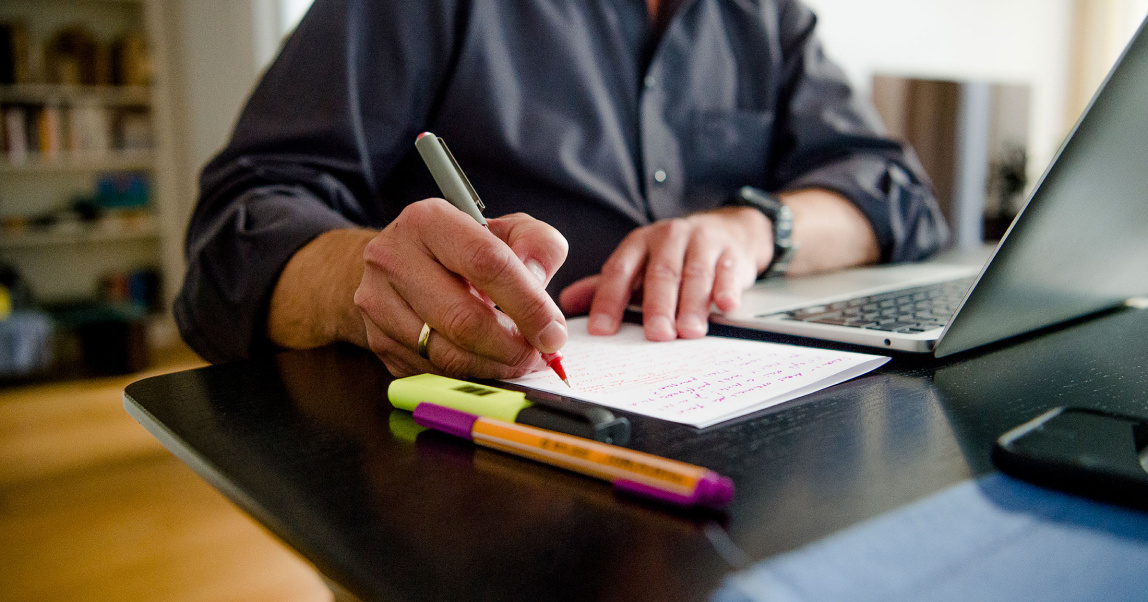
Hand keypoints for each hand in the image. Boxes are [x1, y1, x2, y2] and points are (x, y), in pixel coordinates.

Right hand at [354, 199, 568, 377]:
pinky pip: (431, 371)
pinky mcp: (377, 340)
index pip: (486, 263)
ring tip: (519, 360)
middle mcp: (393, 259)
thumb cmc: (462, 249)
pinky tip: (488, 363)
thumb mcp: (506, 231)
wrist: (399, 264)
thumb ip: (538, 245)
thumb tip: (539, 280)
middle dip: (512, 346)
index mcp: (428, 221)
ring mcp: (378, 303)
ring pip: (447, 354)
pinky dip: (468, 375)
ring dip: (494, 366)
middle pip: (463, 318)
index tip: (554, 333)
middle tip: (540, 356)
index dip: (528, 304)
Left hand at [559, 206, 770, 340]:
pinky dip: (727, 289)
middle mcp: (668, 238)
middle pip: (660, 274)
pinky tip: (726, 306)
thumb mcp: (638, 265)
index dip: (608, 300)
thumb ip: (607, 285)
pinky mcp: (731, 253)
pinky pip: (729, 272)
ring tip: (689, 332)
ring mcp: (702, 243)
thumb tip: (566, 303)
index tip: (601, 330)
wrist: (728, 231)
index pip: (618, 271)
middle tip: (656, 335)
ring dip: (692, 305)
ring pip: (695, 274)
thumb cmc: (676, 255)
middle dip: (657, 307)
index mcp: (639, 243)